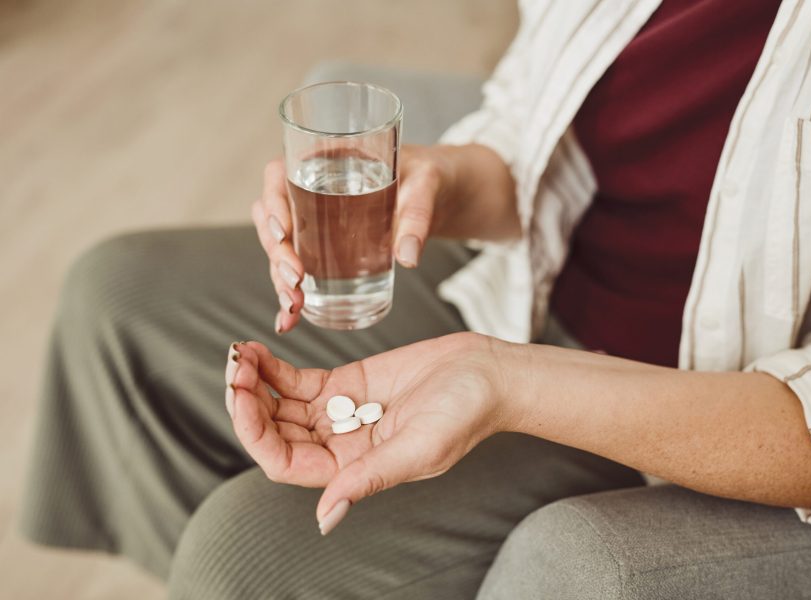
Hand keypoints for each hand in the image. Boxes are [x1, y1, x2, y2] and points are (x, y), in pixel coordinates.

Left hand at [224, 332, 507, 533]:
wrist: (487, 374)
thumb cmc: (465, 414)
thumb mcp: (419, 449)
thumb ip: (370, 478)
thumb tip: (325, 519)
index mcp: (352, 469)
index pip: (285, 461)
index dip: (256, 434)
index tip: (243, 397)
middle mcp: (339, 445)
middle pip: (275, 432)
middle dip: (248, 403)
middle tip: (234, 369)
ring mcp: (339, 412)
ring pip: (280, 404)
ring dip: (255, 382)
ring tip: (240, 355)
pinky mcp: (347, 382)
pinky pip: (297, 381)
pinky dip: (273, 368)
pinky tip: (257, 352)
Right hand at [251, 147, 454, 333]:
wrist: (441, 195)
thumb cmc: (429, 177)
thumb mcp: (426, 187)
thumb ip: (417, 216)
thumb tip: (407, 257)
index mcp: (324, 160)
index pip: (278, 176)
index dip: (272, 205)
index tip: (284, 233)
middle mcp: (309, 189)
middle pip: (274, 219)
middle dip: (277, 255)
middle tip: (296, 282)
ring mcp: (313, 220)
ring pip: (280, 249)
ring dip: (280, 280)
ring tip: (293, 308)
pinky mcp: (324, 246)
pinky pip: (297, 267)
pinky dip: (290, 294)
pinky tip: (289, 320)